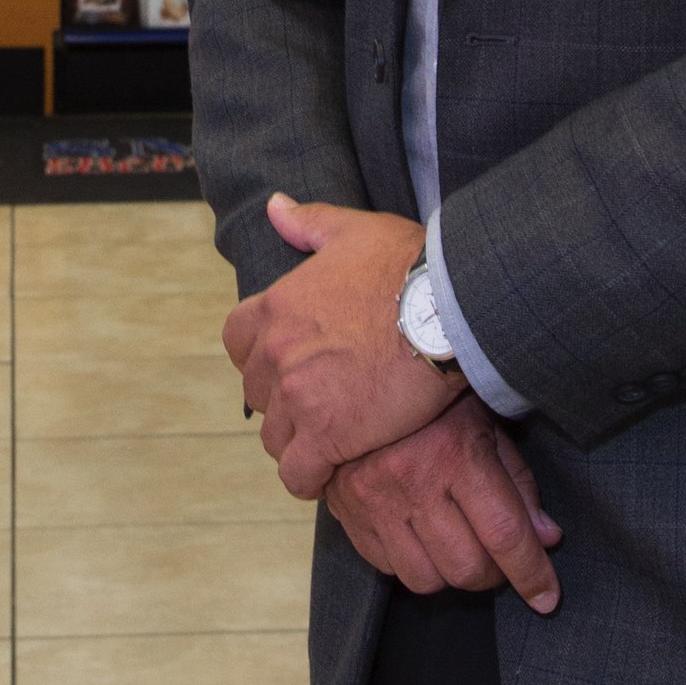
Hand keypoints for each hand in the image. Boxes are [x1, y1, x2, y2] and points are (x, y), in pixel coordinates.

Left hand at [224, 192, 454, 499]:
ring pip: (275, 436)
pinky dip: (308, 478)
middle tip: (317, 402)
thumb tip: (274, 206)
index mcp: (276, 306)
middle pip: (256, 392)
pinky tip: (328, 474)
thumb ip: (308, 222)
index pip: (236, 340)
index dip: (259, 353)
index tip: (286, 361)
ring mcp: (299, 397)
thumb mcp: (354, 231)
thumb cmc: (407, 266)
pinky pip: (298, 473)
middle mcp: (277, 353)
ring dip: (296, 440)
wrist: (449, 308)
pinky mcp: (328, 436)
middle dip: (281, 399)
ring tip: (326, 441)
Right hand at [327, 400, 563, 611]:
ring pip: (426, 579)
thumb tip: (546, 540)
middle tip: (497, 560)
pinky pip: (387, 568)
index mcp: (457, 454)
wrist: (357, 379)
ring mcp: (376, 500)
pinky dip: (411, 563)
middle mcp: (414, 481)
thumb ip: (518, 484)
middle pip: (466, 568)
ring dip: (449, 574)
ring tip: (457, 548)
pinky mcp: (348, 513)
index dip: (532, 574)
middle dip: (492, 576)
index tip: (547, 598)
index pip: (504, 533)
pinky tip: (420, 538)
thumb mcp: (487, 426)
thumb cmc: (437, 402)